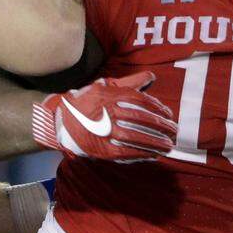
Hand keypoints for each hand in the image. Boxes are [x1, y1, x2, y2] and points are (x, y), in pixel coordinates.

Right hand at [32, 72, 176, 161]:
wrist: (58, 120)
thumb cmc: (85, 101)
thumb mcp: (105, 85)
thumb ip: (130, 82)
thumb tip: (151, 77)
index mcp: (112, 96)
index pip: (142, 102)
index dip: (159, 109)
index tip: (169, 116)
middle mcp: (110, 113)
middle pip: (143, 120)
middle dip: (162, 127)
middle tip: (174, 132)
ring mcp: (105, 132)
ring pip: (137, 138)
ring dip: (155, 143)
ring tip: (168, 146)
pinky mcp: (101, 149)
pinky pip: (126, 152)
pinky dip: (141, 154)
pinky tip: (152, 155)